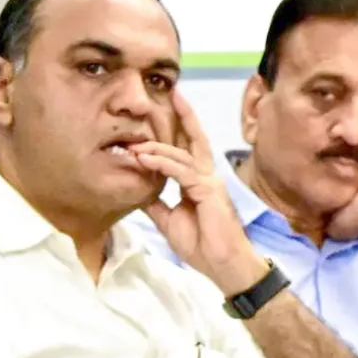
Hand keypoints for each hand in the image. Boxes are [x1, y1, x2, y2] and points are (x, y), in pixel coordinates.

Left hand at [128, 91, 266, 296]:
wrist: (222, 264)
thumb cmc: (202, 245)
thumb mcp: (169, 220)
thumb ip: (157, 202)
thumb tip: (139, 189)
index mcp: (199, 181)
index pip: (188, 149)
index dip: (178, 129)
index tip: (165, 110)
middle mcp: (207, 176)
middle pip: (195, 138)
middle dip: (184, 115)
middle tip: (172, 92)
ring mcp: (210, 182)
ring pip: (182, 154)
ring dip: (157, 147)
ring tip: (135, 143)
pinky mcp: (208, 191)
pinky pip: (182, 171)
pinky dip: (162, 163)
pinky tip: (145, 157)